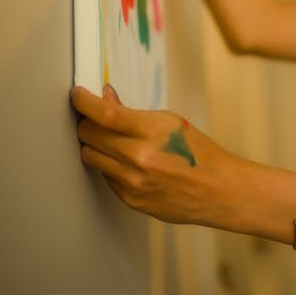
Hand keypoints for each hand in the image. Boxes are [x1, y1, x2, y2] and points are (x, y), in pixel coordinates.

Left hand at [71, 84, 252, 228]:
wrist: (218, 190)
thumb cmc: (197, 152)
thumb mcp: (170, 122)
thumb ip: (133, 112)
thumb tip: (106, 97)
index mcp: (152, 131)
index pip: (105, 114)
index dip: (83, 102)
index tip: (77, 95)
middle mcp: (139, 158)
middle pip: (89, 135)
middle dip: (86, 122)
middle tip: (92, 118)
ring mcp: (132, 182)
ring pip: (90, 156)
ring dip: (93, 144)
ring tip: (108, 140)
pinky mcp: (130, 199)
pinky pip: (104, 176)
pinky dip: (108, 165)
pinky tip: (125, 162)